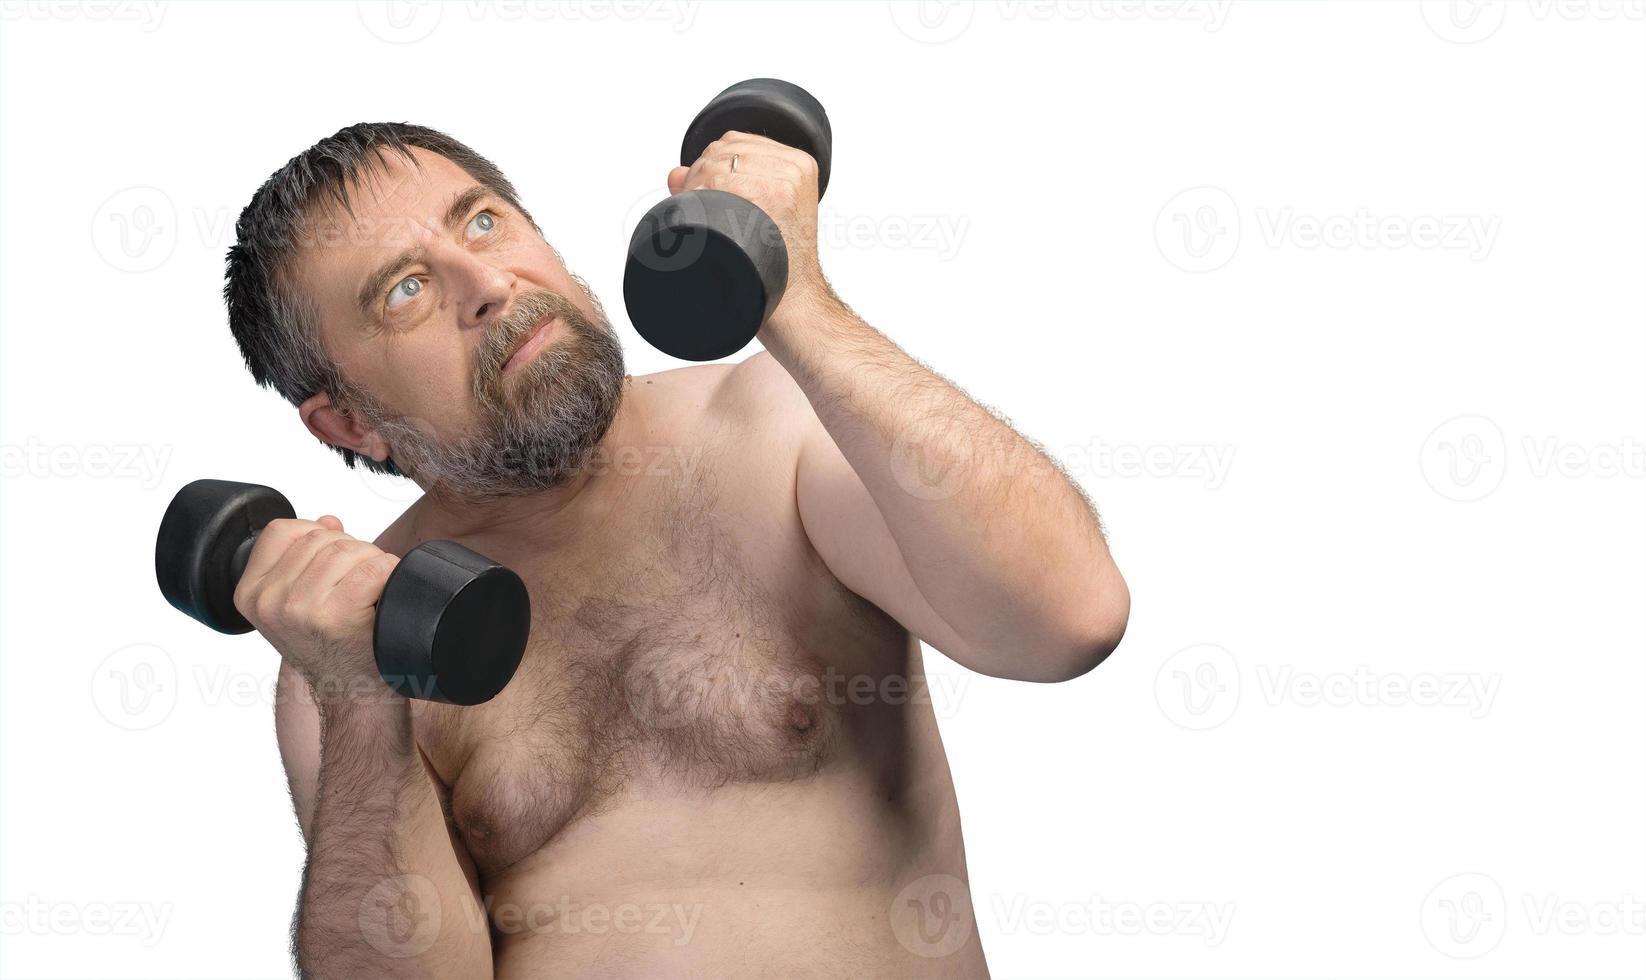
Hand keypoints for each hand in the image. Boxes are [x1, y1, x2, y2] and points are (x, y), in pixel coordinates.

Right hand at [232, 516, 400, 699]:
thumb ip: (306, 559)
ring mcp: (300, 609)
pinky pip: (373, 568)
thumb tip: (328, 521)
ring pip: (350, 549)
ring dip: (373, 562)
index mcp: (250, 593)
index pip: (281, 530)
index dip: (317, 535)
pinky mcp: (336, 617)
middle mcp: (269, 601)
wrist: (353, 697)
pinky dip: (389, 574)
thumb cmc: (332, 648)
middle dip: (352, 551)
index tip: (333, 564)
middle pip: (323, 537)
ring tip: (372, 591)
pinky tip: (385, 596)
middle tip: (361, 584)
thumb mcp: (300, 604)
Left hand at [668, 130, 834, 325]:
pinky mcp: (777, 195)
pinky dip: (705, 199)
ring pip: (718, 163)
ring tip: (707, 219)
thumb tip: (675, 173)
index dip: (709, 164)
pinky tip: (710, 221)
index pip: (736, 142)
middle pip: (724, 149)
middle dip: (701, 175)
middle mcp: (794, 166)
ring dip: (698, 189)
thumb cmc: (775, 264)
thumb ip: (720, 186)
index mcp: (798, 163)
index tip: (704, 193)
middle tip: (701, 211)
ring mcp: (786, 180)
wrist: (794, 300)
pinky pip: (721, 182)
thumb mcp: (757, 216)